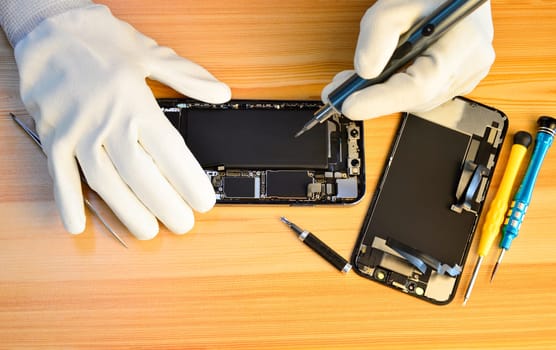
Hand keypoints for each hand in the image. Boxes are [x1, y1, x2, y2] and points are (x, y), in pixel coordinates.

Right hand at [14, 5, 230, 238]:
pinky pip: (59, 174)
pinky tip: (77, 225)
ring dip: (127, 211)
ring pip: (105, 181)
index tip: (204, 201)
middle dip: (165, 205)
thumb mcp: (151, 52)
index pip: (170, 152)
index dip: (189, 181)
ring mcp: (78, 132)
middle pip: (141, 175)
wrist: (48, 26)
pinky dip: (67, 202)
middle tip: (183, 224)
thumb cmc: (99, 40)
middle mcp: (108, 122)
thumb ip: (188, 77)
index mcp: (136, 104)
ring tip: (147, 231)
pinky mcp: (53, 136)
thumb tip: (221, 93)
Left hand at [321, 0, 493, 119]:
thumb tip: (364, 72)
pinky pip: (422, 96)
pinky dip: (396, 90)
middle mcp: (469, 66)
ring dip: (382, 96)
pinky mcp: (457, 81)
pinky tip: (379, 78)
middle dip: (373, 98)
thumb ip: (377, 37)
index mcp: (462, 45)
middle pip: (415, 99)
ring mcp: (467, 77)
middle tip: (338, 92)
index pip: (419, 87)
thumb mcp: (395, 5)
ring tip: (354, 82)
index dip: (380, 100)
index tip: (350, 105)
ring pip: (415, 102)